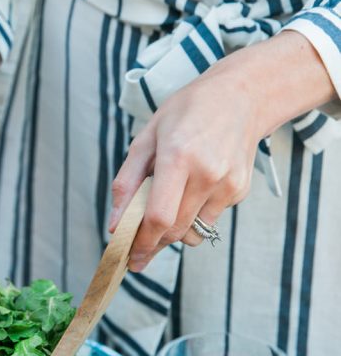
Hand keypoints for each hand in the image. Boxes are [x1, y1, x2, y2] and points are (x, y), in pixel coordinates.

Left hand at [108, 31, 334, 271]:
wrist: (241, 97)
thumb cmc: (187, 112)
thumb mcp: (147, 137)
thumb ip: (127, 182)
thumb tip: (115, 225)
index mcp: (178, 157)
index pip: (158, 216)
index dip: (142, 242)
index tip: (129, 257)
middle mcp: (206, 173)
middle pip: (175, 230)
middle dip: (153, 244)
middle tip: (138, 249)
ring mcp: (227, 183)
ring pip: (194, 231)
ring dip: (174, 231)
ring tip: (167, 208)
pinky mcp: (240, 190)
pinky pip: (210, 218)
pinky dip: (195, 214)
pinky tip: (195, 187)